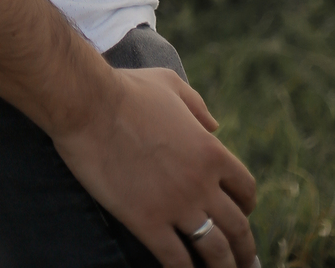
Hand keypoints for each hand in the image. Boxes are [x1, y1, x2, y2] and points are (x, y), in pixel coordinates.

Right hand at [57, 67, 258, 267]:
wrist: (88, 104)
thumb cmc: (126, 89)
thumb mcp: (171, 85)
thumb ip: (197, 105)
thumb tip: (215, 125)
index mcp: (210, 151)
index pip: (245, 188)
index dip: (246, 205)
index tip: (241, 214)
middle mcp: (201, 183)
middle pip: (237, 227)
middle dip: (244, 249)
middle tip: (244, 261)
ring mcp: (176, 205)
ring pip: (214, 250)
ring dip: (223, 267)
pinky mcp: (148, 222)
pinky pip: (176, 260)